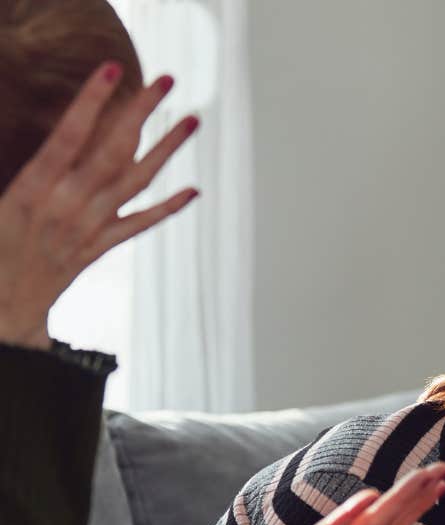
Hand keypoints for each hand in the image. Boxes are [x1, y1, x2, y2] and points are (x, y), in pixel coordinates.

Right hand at [0, 61, 198, 349]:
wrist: (3, 305)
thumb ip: (18, 166)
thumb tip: (31, 135)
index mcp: (34, 190)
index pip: (69, 136)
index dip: (92, 101)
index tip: (112, 68)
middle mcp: (69, 206)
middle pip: (114, 151)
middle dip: (142, 112)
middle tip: (167, 80)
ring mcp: (89, 227)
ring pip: (136, 182)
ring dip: (167, 150)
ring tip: (192, 120)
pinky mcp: (100, 246)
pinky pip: (140, 224)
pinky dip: (168, 208)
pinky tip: (193, 190)